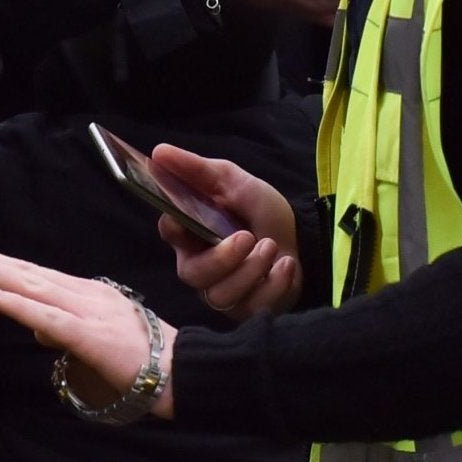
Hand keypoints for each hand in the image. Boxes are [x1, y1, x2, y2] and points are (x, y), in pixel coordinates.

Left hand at [0, 240, 175, 417]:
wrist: (183, 373)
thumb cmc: (142, 358)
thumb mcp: (95, 338)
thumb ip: (64, 328)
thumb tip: (35, 326)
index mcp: (83, 294)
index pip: (30, 276)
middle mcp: (81, 295)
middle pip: (24, 273)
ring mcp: (86, 313)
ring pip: (30, 287)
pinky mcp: (90, 337)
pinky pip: (49, 319)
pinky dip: (20, 306)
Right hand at [147, 144, 303, 318]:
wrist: (303, 237)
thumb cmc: (258, 210)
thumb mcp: (232, 181)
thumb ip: (196, 169)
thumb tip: (158, 151)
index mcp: (190, 232)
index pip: (168, 231)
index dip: (175, 227)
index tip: (188, 217)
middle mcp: (200, 266)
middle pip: (193, 275)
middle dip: (223, 259)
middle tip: (248, 237)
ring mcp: (222, 291)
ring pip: (221, 296)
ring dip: (252, 270)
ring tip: (272, 248)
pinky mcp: (247, 310)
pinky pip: (251, 308)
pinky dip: (273, 284)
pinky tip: (285, 265)